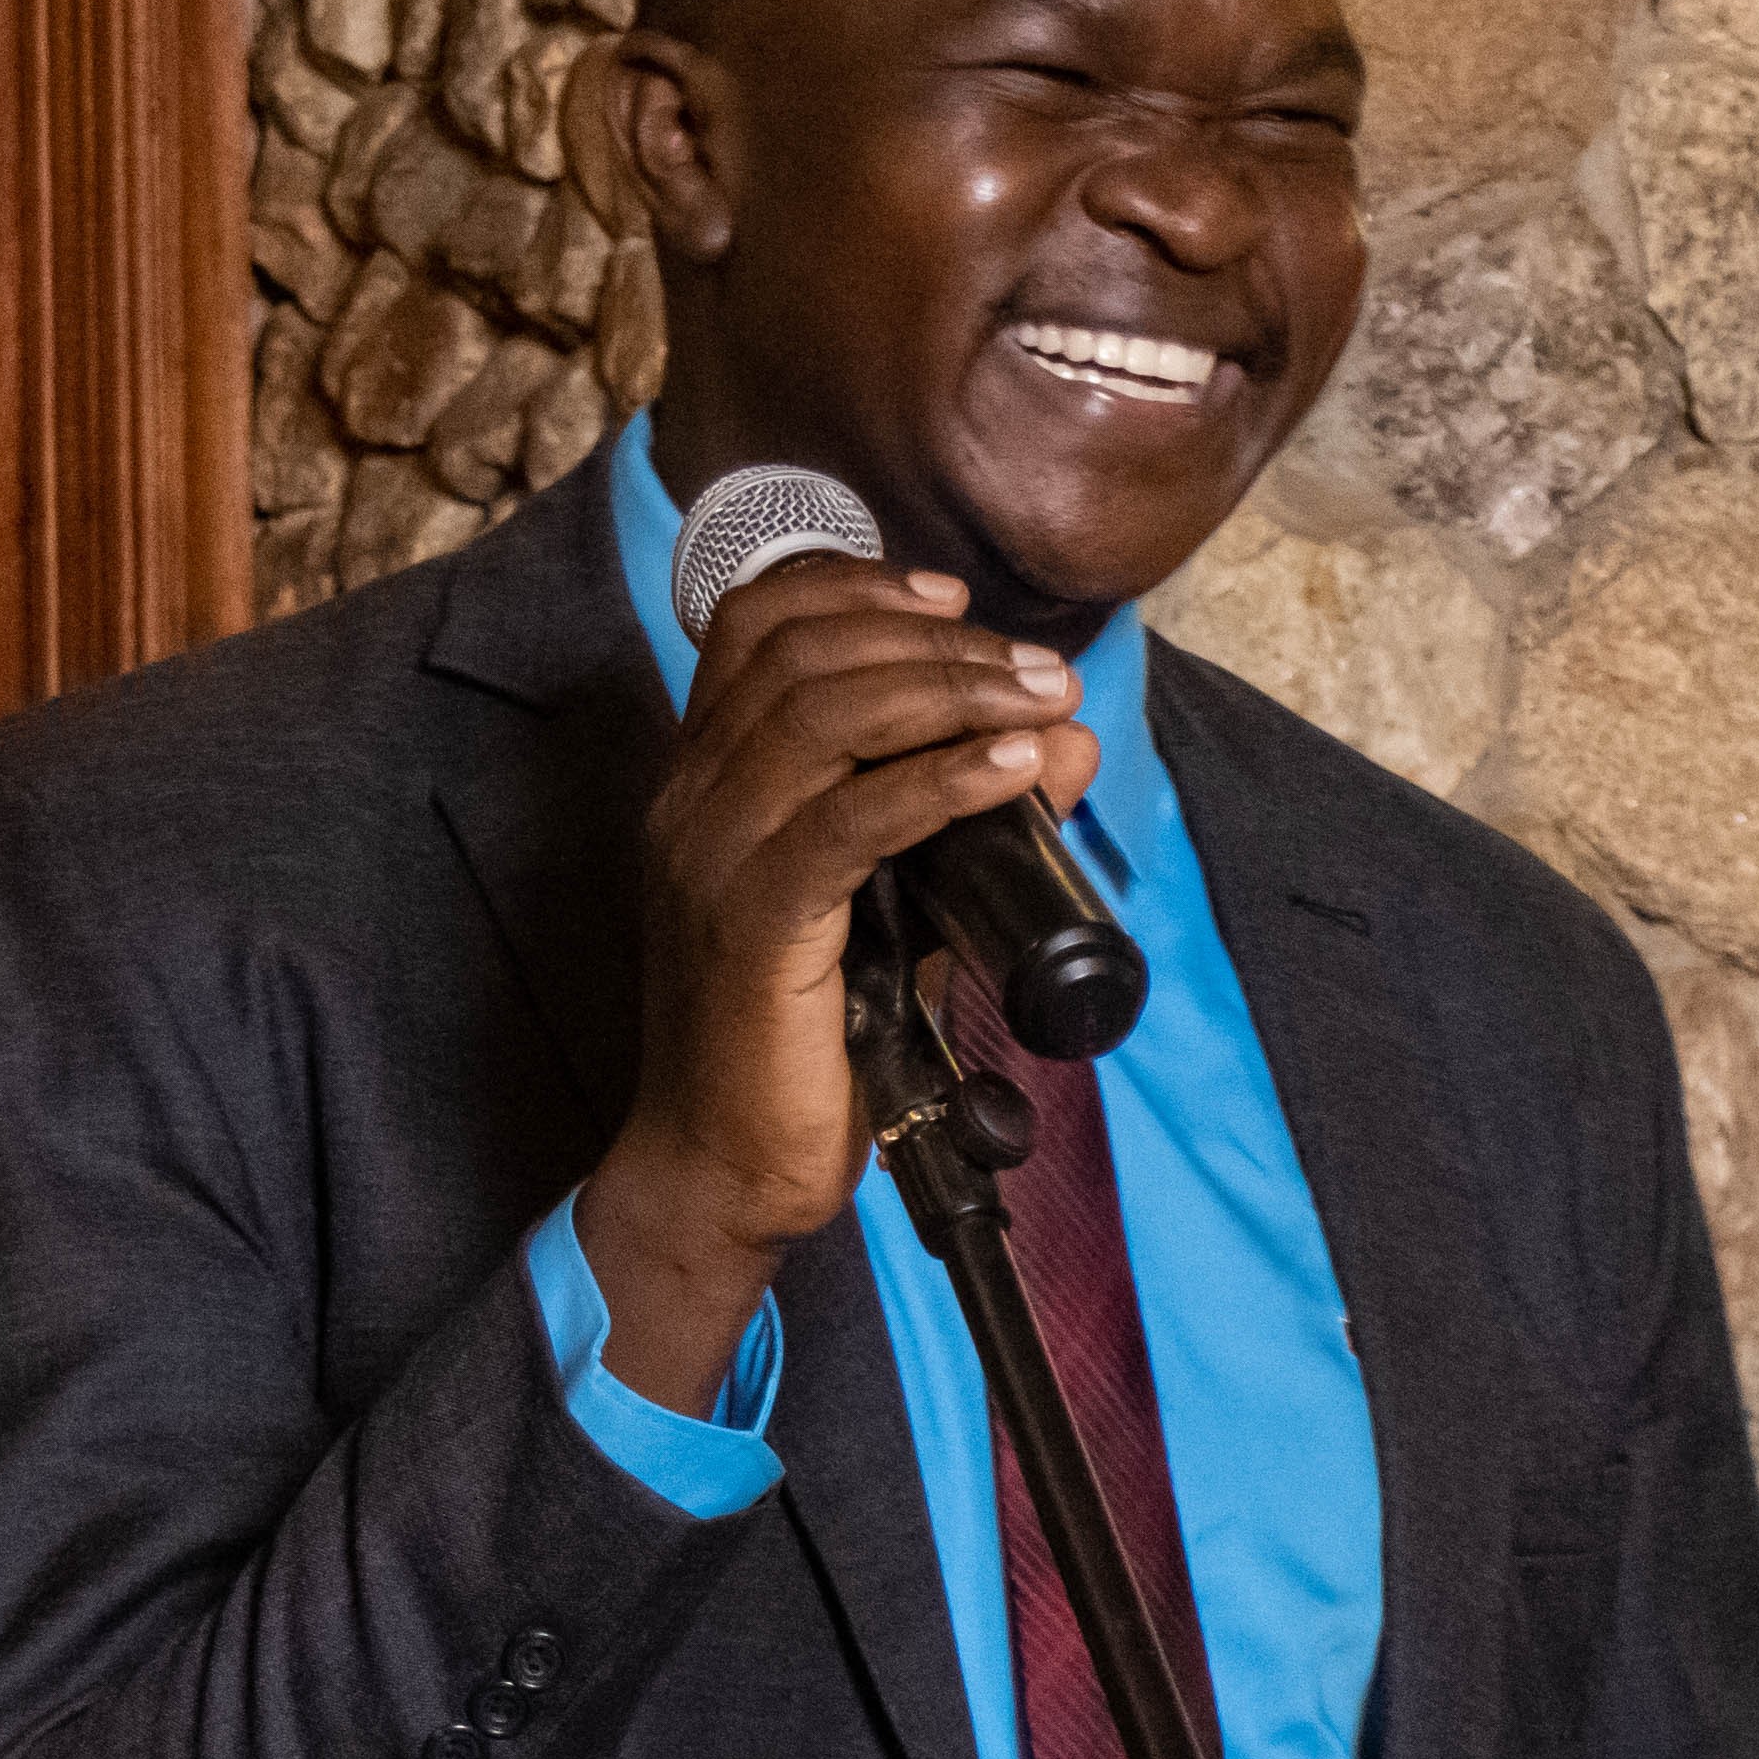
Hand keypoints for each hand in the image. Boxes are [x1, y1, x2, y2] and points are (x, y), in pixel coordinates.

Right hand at [579, 554, 1100, 1413]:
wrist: (722, 1172)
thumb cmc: (804, 1046)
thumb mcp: (899, 907)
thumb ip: (968, 819)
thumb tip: (1068, 736)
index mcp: (706, 781)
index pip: (754, 623)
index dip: (859, 586)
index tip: (957, 600)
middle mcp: (691, 801)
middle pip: (805, 654)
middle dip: (939, 643)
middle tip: (1039, 670)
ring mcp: (708, 857)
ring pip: (823, 715)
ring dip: (951, 692)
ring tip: (1041, 702)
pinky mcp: (747, 924)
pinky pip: (847, 819)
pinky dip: (939, 779)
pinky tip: (1006, 767)